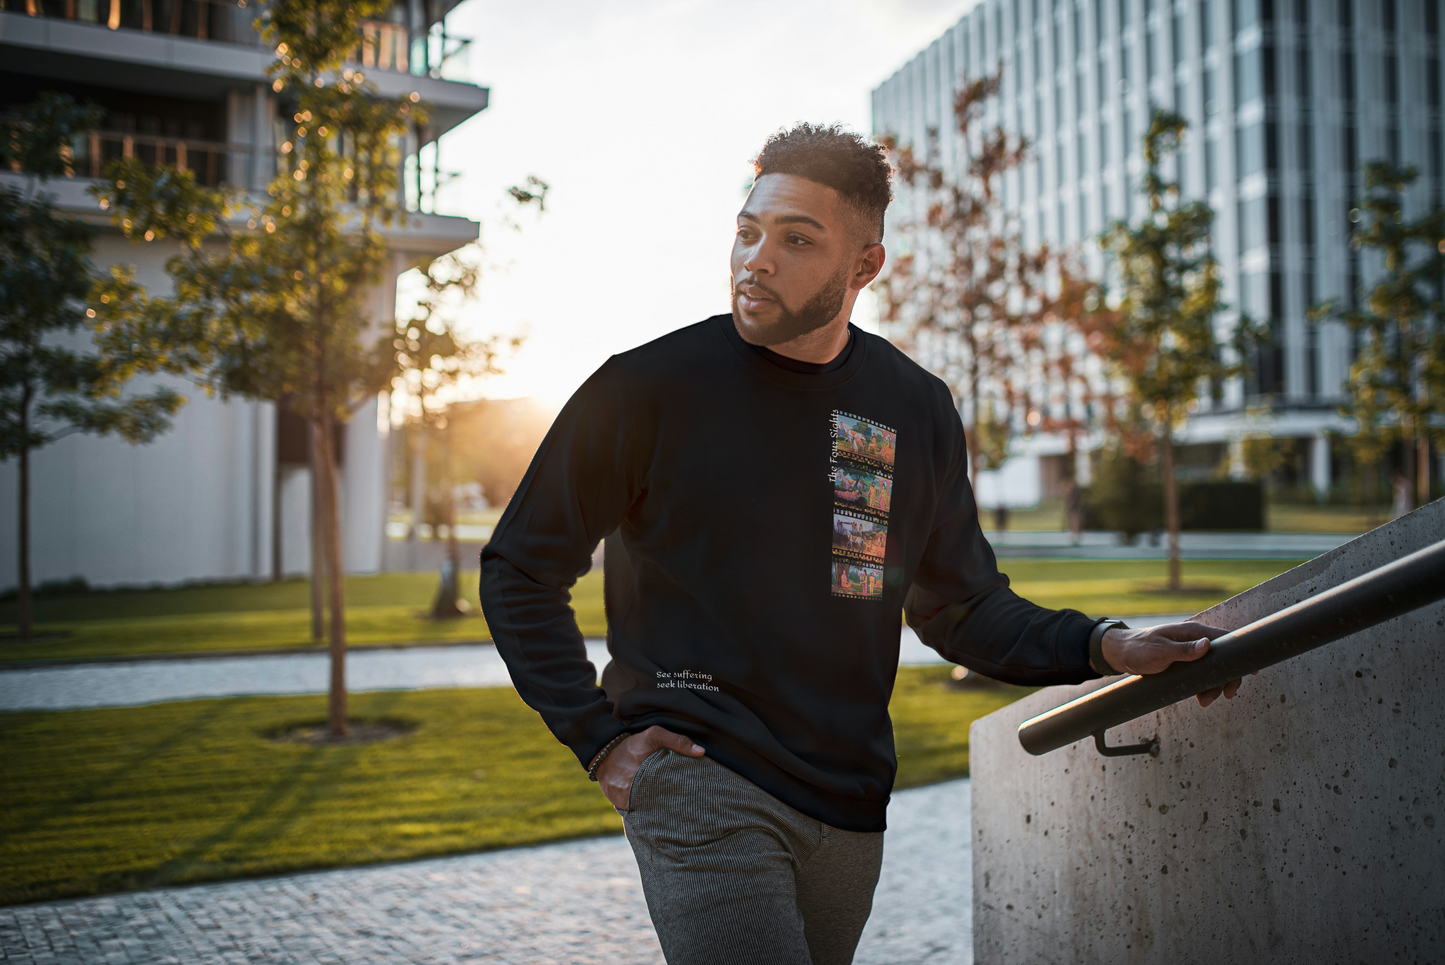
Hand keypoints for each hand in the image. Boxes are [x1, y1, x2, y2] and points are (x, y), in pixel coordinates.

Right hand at [595, 725, 704, 810]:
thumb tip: (701, 752)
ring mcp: (628, 799)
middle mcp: (637, 789)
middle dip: (673, 804)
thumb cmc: (632, 744)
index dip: (682, 793)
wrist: (602, 753)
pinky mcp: (621, 805)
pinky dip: (645, 812)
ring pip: (650, 811)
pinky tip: (654, 811)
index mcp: (649, 773)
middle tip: (685, 805)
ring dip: (659, 809)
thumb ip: (678, 741)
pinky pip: (637, 813)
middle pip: (663, 803)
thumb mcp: (654, 735)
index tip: (694, 796)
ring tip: (671, 809)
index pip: (673, 789)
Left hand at [1101, 621, 1244, 707]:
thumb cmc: (1138, 648)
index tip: (1251, 671)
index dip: (1240, 653)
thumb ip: (1183, 649)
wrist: (1120, 654)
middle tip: (1225, 695)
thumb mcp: (1160, 651)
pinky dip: (1204, 686)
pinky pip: (1202, 675)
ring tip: (1204, 701)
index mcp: (1193, 632)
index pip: (1225, 640)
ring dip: (1214, 686)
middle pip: (1223, 659)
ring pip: (1213, 670)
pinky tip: (1200, 696)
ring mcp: (1190, 652)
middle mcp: (1195, 640)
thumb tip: (1207, 645)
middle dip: (1226, 678)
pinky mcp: (1185, 663)